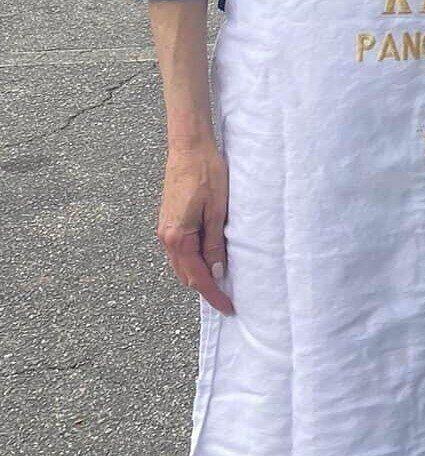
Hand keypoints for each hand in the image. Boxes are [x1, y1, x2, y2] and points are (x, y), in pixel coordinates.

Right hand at [158, 142, 234, 314]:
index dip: (213, 294)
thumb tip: (217, 270)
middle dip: (206, 288)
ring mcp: (164, 230)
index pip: (197, 276)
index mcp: (178, 236)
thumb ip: (215, 242)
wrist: (188, 148)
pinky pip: (180, 250)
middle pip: (186, 274)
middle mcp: (166, 237)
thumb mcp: (217, 209)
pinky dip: (193, 260)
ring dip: (199, 275)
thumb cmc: (207, 173)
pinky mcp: (168, 222)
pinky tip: (209, 258)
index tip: (228, 307)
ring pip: (182, 264)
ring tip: (222, 282)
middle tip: (229, 298)